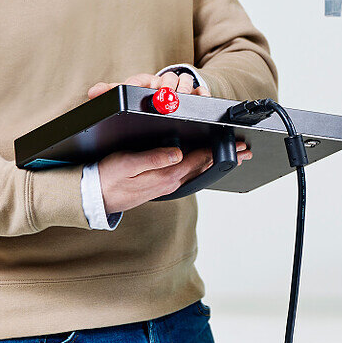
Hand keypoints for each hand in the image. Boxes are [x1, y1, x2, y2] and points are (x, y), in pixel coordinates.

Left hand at [87, 69, 209, 99]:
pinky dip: (201, 93)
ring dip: (182, 88)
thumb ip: (110, 94)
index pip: (139, 80)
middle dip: (165, 86)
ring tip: (180, 99)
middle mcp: (161, 83)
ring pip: (184, 81)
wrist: (165, 101)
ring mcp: (178, 88)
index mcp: (143, 83)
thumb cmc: (143, 100)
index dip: (138, 84)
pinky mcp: (193, 95)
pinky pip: (200, 91)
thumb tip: (93, 92)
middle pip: (166, 78)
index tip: (138, 89)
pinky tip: (200, 97)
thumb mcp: (125, 98)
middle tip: (163, 96)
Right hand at [96, 141, 252, 213]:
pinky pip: (188, 175)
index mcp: (165, 175)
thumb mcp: (127, 164)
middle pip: (204, 167)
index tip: (236, 144)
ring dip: (217, 163)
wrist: (94, 198)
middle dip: (226, 158)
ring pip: (198, 172)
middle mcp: (171, 182)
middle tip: (246, 151)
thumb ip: (153, 159)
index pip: (198, 159)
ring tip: (235, 157)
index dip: (219, 150)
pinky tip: (205, 163)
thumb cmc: (107, 177)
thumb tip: (178, 153)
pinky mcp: (161, 185)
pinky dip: (202, 167)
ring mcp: (167, 185)